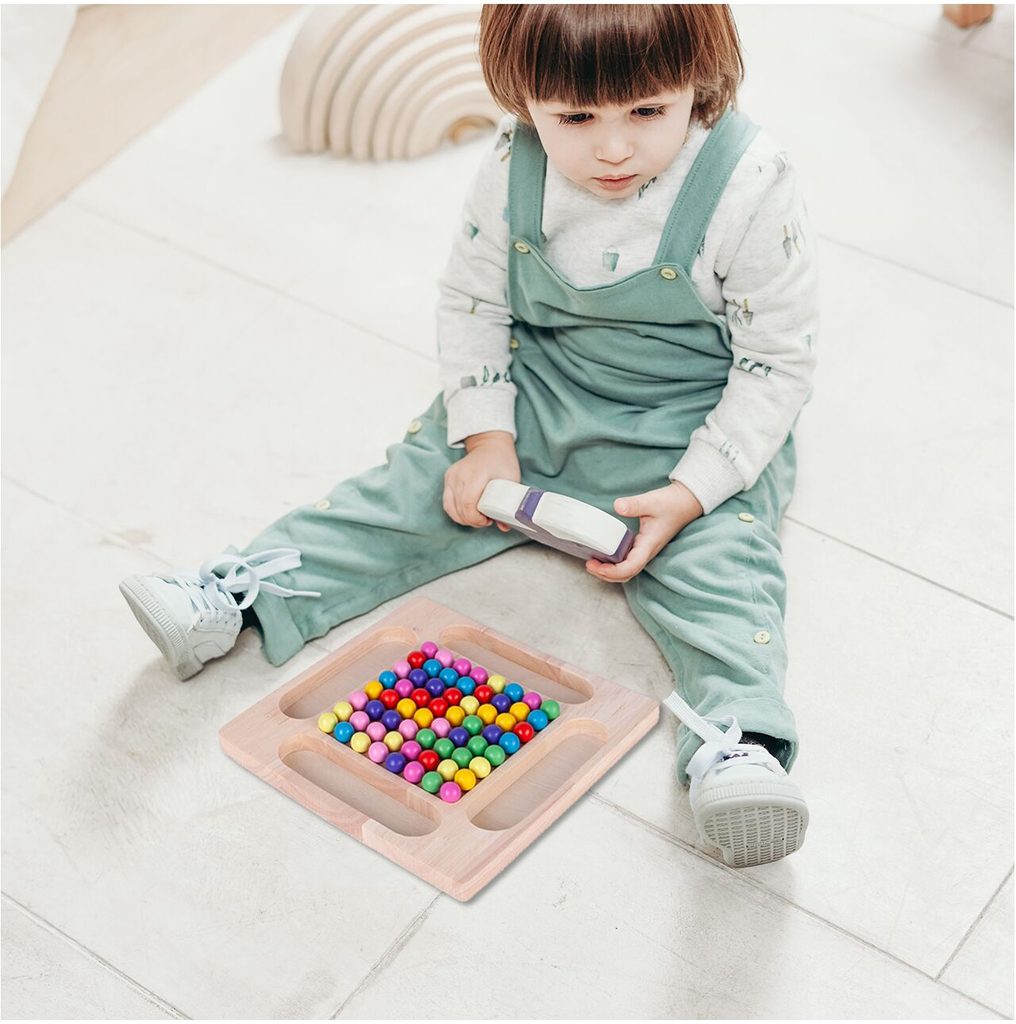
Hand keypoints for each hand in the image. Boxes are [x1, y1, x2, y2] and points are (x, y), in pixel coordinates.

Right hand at [443, 430, 519, 529]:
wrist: (489, 445)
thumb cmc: (502, 462)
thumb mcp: (511, 481)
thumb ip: (507, 504)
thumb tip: (504, 526)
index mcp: (477, 474)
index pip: (468, 504)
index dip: (476, 519)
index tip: (487, 520)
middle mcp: (460, 474)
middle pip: (459, 509)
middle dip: (472, 520)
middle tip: (486, 520)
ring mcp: (451, 476)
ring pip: (451, 508)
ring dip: (464, 518)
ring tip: (478, 516)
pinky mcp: (448, 478)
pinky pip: (447, 502)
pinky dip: (457, 512)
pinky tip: (468, 513)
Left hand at [585, 481, 703, 582]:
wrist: (686, 502)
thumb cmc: (671, 503)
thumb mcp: (652, 501)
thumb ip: (634, 504)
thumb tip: (617, 506)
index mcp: (648, 545)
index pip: (631, 567)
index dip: (612, 571)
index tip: (596, 565)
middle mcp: (647, 552)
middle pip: (626, 574)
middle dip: (606, 575)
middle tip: (589, 565)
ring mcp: (645, 550)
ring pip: (626, 570)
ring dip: (609, 571)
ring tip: (592, 563)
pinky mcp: (642, 546)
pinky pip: (627, 561)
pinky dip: (613, 563)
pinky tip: (603, 554)